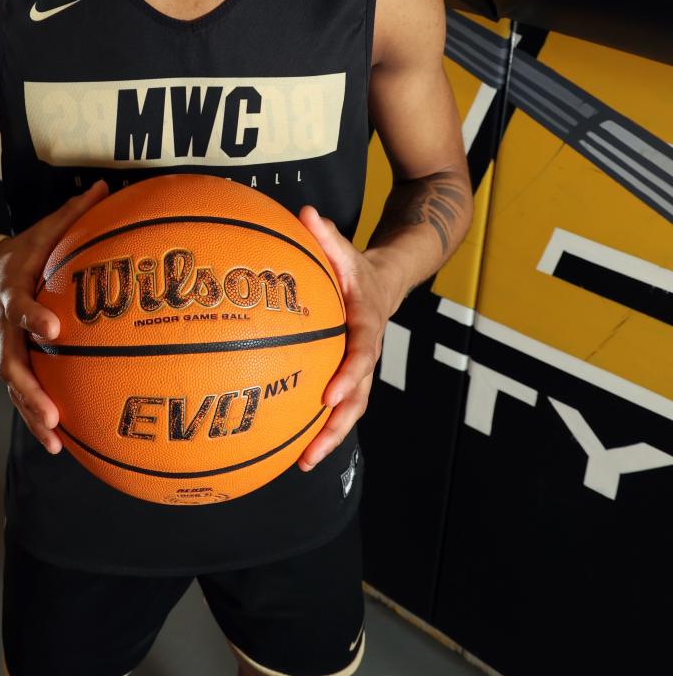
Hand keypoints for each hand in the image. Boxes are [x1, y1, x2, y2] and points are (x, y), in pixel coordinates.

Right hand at [0, 180, 108, 453]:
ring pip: (13, 387)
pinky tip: (61, 441)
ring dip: (32, 415)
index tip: (57, 329)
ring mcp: (5, 347)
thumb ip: (75, 212)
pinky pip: (22, 393)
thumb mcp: (44, 228)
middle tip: (53, 413)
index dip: (35, 316)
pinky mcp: (11, 361)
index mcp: (13, 290)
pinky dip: (37, 417)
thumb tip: (110, 187)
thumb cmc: (23, 249)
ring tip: (56, 442)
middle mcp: (4, 325)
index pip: (22, 305)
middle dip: (30, 391)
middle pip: (10, 363)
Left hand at [294, 205, 396, 471]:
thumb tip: (305, 212)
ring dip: (329, 437)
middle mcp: (366, 354)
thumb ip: (326, 234)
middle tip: (311, 451)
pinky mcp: (349, 377)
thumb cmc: (355, 267)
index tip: (330, 394)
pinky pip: (337, 406)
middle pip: (358, 397)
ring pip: (350, 410)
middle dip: (336, 426)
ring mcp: (359, 370)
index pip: (361, 353)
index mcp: (366, 324)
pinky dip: (320, 427)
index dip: (349, 375)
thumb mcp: (344, 249)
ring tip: (301, 463)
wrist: (385, 283)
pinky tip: (291, 447)